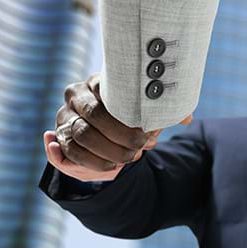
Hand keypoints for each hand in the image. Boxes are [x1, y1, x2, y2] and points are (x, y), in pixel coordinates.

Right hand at [43, 72, 192, 181]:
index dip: (132, 120)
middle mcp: (77, 95)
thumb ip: (164, 112)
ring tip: (130, 159)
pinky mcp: (59, 137)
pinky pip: (70, 153)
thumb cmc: (128, 114)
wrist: (105, 127)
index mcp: (99, 81)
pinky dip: (91, 162)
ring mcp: (65, 115)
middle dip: (121, 138)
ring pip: (82, 136)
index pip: (110, 96)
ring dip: (109, 152)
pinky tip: (111, 166)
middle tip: (141, 149)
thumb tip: (187, 119)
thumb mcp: (144, 110)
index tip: (151, 134)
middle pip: (95, 117)